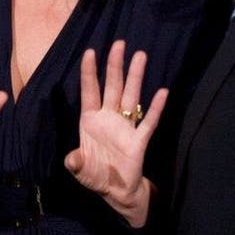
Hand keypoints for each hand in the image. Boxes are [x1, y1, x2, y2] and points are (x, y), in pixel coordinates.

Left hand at [63, 40, 166, 227]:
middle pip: (112, 86)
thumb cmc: (95, 175)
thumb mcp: (80, 170)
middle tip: (119, 43)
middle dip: (115, 65)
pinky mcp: (139, 140)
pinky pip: (148, 121)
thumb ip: (76, 163)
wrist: (115, 192)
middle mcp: (108, 118)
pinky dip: (155, 107)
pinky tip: (162, 92)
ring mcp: (125, 127)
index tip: (90, 52)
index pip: (90, 91)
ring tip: (140, 55)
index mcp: (90, 120)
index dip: (89, 72)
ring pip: (130, 96)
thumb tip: (72, 159)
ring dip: (135, 77)